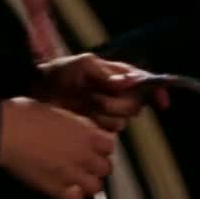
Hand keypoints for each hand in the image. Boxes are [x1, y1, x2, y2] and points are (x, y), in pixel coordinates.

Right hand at [0, 99, 115, 198]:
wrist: (6, 131)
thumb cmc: (24, 116)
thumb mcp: (56, 111)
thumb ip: (73, 124)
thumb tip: (74, 128)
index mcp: (87, 132)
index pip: (110, 145)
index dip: (100, 147)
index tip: (94, 147)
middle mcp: (84, 154)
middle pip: (106, 168)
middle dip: (96, 166)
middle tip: (85, 164)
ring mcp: (72, 173)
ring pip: (95, 186)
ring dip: (87, 183)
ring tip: (77, 179)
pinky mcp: (56, 188)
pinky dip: (71, 196)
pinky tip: (64, 189)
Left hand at [35, 54, 168, 132]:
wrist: (38, 93)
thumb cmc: (60, 73)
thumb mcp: (83, 66)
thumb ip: (108, 74)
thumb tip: (132, 80)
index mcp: (118, 74)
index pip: (146, 82)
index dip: (157, 91)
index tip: (162, 102)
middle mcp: (118, 93)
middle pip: (135, 105)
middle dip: (117, 105)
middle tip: (96, 98)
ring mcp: (108, 111)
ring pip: (122, 121)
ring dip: (104, 115)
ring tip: (84, 106)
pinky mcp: (99, 127)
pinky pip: (109, 132)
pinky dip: (97, 126)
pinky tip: (83, 118)